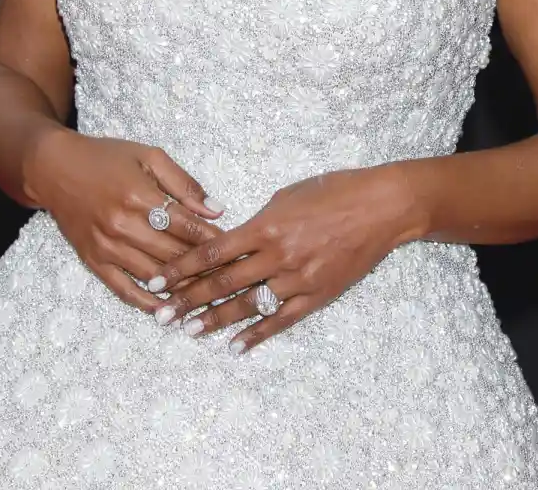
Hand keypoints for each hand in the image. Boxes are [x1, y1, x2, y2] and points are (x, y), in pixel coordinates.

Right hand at [29, 129, 226, 311]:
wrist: (54, 168)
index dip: (213, 240)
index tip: (234, 249)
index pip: (186, 226)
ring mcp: (106, 246)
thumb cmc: (106, 158)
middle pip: (173, 254)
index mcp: (140, 196)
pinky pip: (123, 289)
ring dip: (181, 289)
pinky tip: (166, 309)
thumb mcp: (149, 156)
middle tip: (229, 278)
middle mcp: (123, 225)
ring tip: (207, 297)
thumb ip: (184, 184)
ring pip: (153, 275)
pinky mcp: (92, 261)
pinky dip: (146, 303)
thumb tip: (216, 210)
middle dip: (204, 267)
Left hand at [156, 166, 410, 349]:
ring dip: (214, 321)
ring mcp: (298, 279)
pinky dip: (256, 335)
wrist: (381, 207)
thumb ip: (257, 222)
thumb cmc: (333, 190)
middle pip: (223, 283)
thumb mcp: (287, 195)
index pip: (213, 252)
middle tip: (160, 316)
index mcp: (266, 225)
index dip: (181, 268)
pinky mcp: (317, 296)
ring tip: (188, 332)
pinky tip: (236, 346)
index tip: (156, 279)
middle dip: (187, 300)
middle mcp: (277, 255)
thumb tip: (232, 240)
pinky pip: (281, 321)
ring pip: (247, 306)